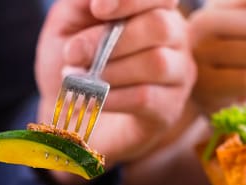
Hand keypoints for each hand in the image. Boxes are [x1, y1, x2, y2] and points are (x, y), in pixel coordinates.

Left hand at [35, 0, 196, 170]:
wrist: (69, 112)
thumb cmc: (73, 61)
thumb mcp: (68, 24)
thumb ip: (82, 4)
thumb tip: (98, 1)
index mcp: (153, 8)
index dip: (131, 0)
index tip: (98, 9)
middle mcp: (174, 37)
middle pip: (160, 26)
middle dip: (110, 40)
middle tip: (72, 53)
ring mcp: (177, 73)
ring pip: (156, 63)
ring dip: (108, 71)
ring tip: (77, 78)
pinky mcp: (169, 108)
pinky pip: (146, 97)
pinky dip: (110, 98)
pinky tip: (89, 100)